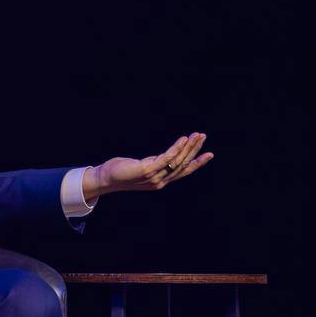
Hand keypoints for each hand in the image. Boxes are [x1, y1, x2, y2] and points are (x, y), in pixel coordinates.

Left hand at [83, 132, 211, 199]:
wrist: (105, 179)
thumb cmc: (123, 171)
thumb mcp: (143, 166)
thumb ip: (156, 163)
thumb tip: (166, 156)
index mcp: (161, 180)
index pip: (183, 171)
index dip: (197, 163)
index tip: (209, 154)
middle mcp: (160, 181)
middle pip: (183, 164)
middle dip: (195, 150)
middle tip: (203, 136)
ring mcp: (154, 177)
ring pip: (177, 160)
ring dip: (189, 147)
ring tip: (197, 135)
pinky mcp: (147, 170)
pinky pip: (166, 158)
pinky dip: (176, 148)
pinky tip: (183, 139)